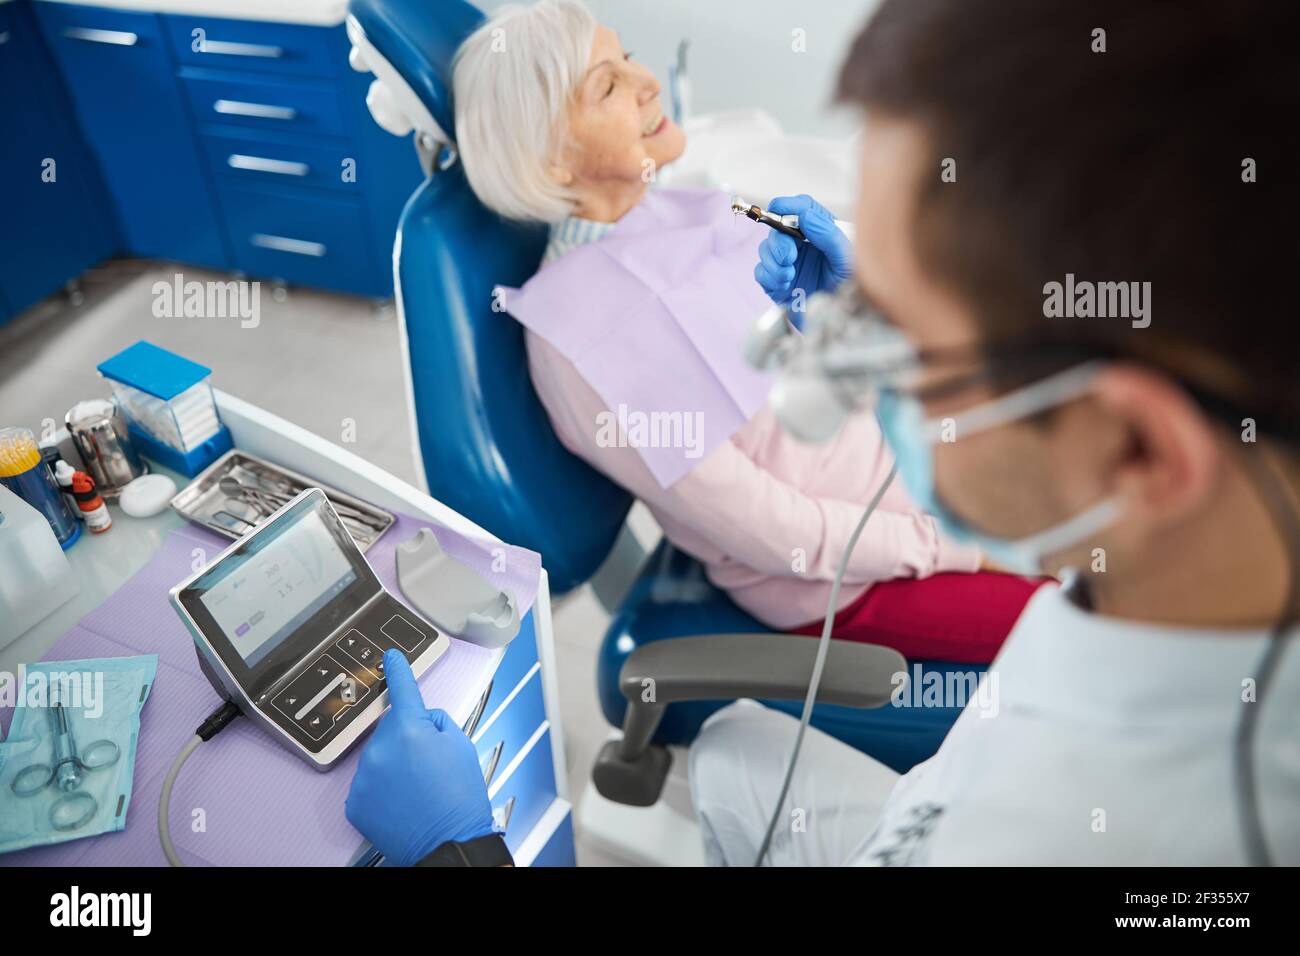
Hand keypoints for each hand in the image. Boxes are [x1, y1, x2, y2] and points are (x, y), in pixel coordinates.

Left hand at [345, 649, 494, 865]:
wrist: (447, 845)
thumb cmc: (460, 800)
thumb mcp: (462, 746)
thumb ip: (437, 723)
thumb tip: (422, 721)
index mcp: (410, 730)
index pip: (402, 690)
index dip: (398, 670)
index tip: (390, 657)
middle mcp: (380, 749)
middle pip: (392, 729)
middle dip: (408, 738)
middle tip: (430, 765)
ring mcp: (364, 777)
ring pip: (379, 756)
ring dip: (394, 764)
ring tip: (418, 789)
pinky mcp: (355, 802)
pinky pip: (369, 782)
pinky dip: (382, 789)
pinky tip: (402, 802)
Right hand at [753, 194, 853, 308]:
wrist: (839, 323)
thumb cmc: (849, 291)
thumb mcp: (846, 258)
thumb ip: (828, 234)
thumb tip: (805, 215)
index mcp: (820, 233)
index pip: (801, 209)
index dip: (787, 205)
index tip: (778, 207)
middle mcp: (802, 246)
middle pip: (777, 229)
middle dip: (779, 242)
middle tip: (789, 257)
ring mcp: (788, 264)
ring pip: (765, 250)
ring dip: (774, 263)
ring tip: (790, 276)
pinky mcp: (777, 283)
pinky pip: (761, 273)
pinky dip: (769, 278)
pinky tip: (785, 285)